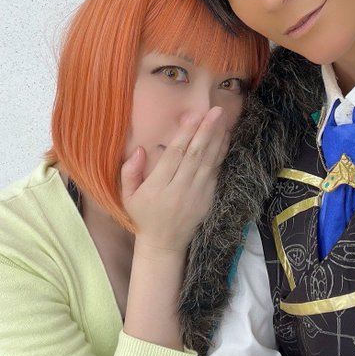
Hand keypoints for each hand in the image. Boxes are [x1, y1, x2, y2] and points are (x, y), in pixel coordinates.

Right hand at [121, 106, 229, 255]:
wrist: (164, 244)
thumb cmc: (143, 215)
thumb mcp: (127, 196)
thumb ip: (129, 172)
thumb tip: (140, 149)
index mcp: (158, 187)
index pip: (174, 156)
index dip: (185, 134)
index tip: (193, 116)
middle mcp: (179, 189)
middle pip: (195, 156)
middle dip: (206, 131)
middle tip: (215, 111)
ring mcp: (197, 195)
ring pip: (209, 162)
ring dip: (217, 139)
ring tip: (223, 120)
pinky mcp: (208, 199)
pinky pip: (216, 172)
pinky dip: (221, 154)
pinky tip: (225, 138)